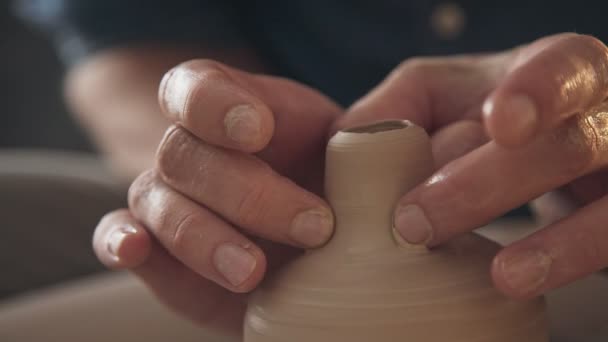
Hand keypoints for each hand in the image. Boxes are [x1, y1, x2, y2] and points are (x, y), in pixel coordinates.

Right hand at [93, 60, 341, 333]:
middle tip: (315, 228)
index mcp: (235, 111)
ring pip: (158, 202)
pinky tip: (134, 251)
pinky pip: (116, 235)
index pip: (200, 87)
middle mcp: (193, 149)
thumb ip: (358, 146)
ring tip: (254, 271)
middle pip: (185, 154)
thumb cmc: (338, 189)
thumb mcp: (357, 159)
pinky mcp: (158, 250)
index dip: (218, 103)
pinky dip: (121, 243)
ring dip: (203, 237)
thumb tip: (365, 142)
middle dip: (248, 194)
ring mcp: (168, 198)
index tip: (258, 129)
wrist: (318, 244)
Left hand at [337, 33, 607, 298]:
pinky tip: (518, 279)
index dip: (536, 93)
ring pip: (603, 203)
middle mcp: (602, 116)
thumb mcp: (445, 93)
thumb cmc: (489, 111)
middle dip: (486, 185)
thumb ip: (397, 107)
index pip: (562, 69)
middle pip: (564, 144)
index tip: (501, 125)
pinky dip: (568, 261)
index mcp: (559, 72)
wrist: (560, 141)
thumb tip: (350, 143)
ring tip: (497, 273)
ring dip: (546, 240)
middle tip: (414, 222)